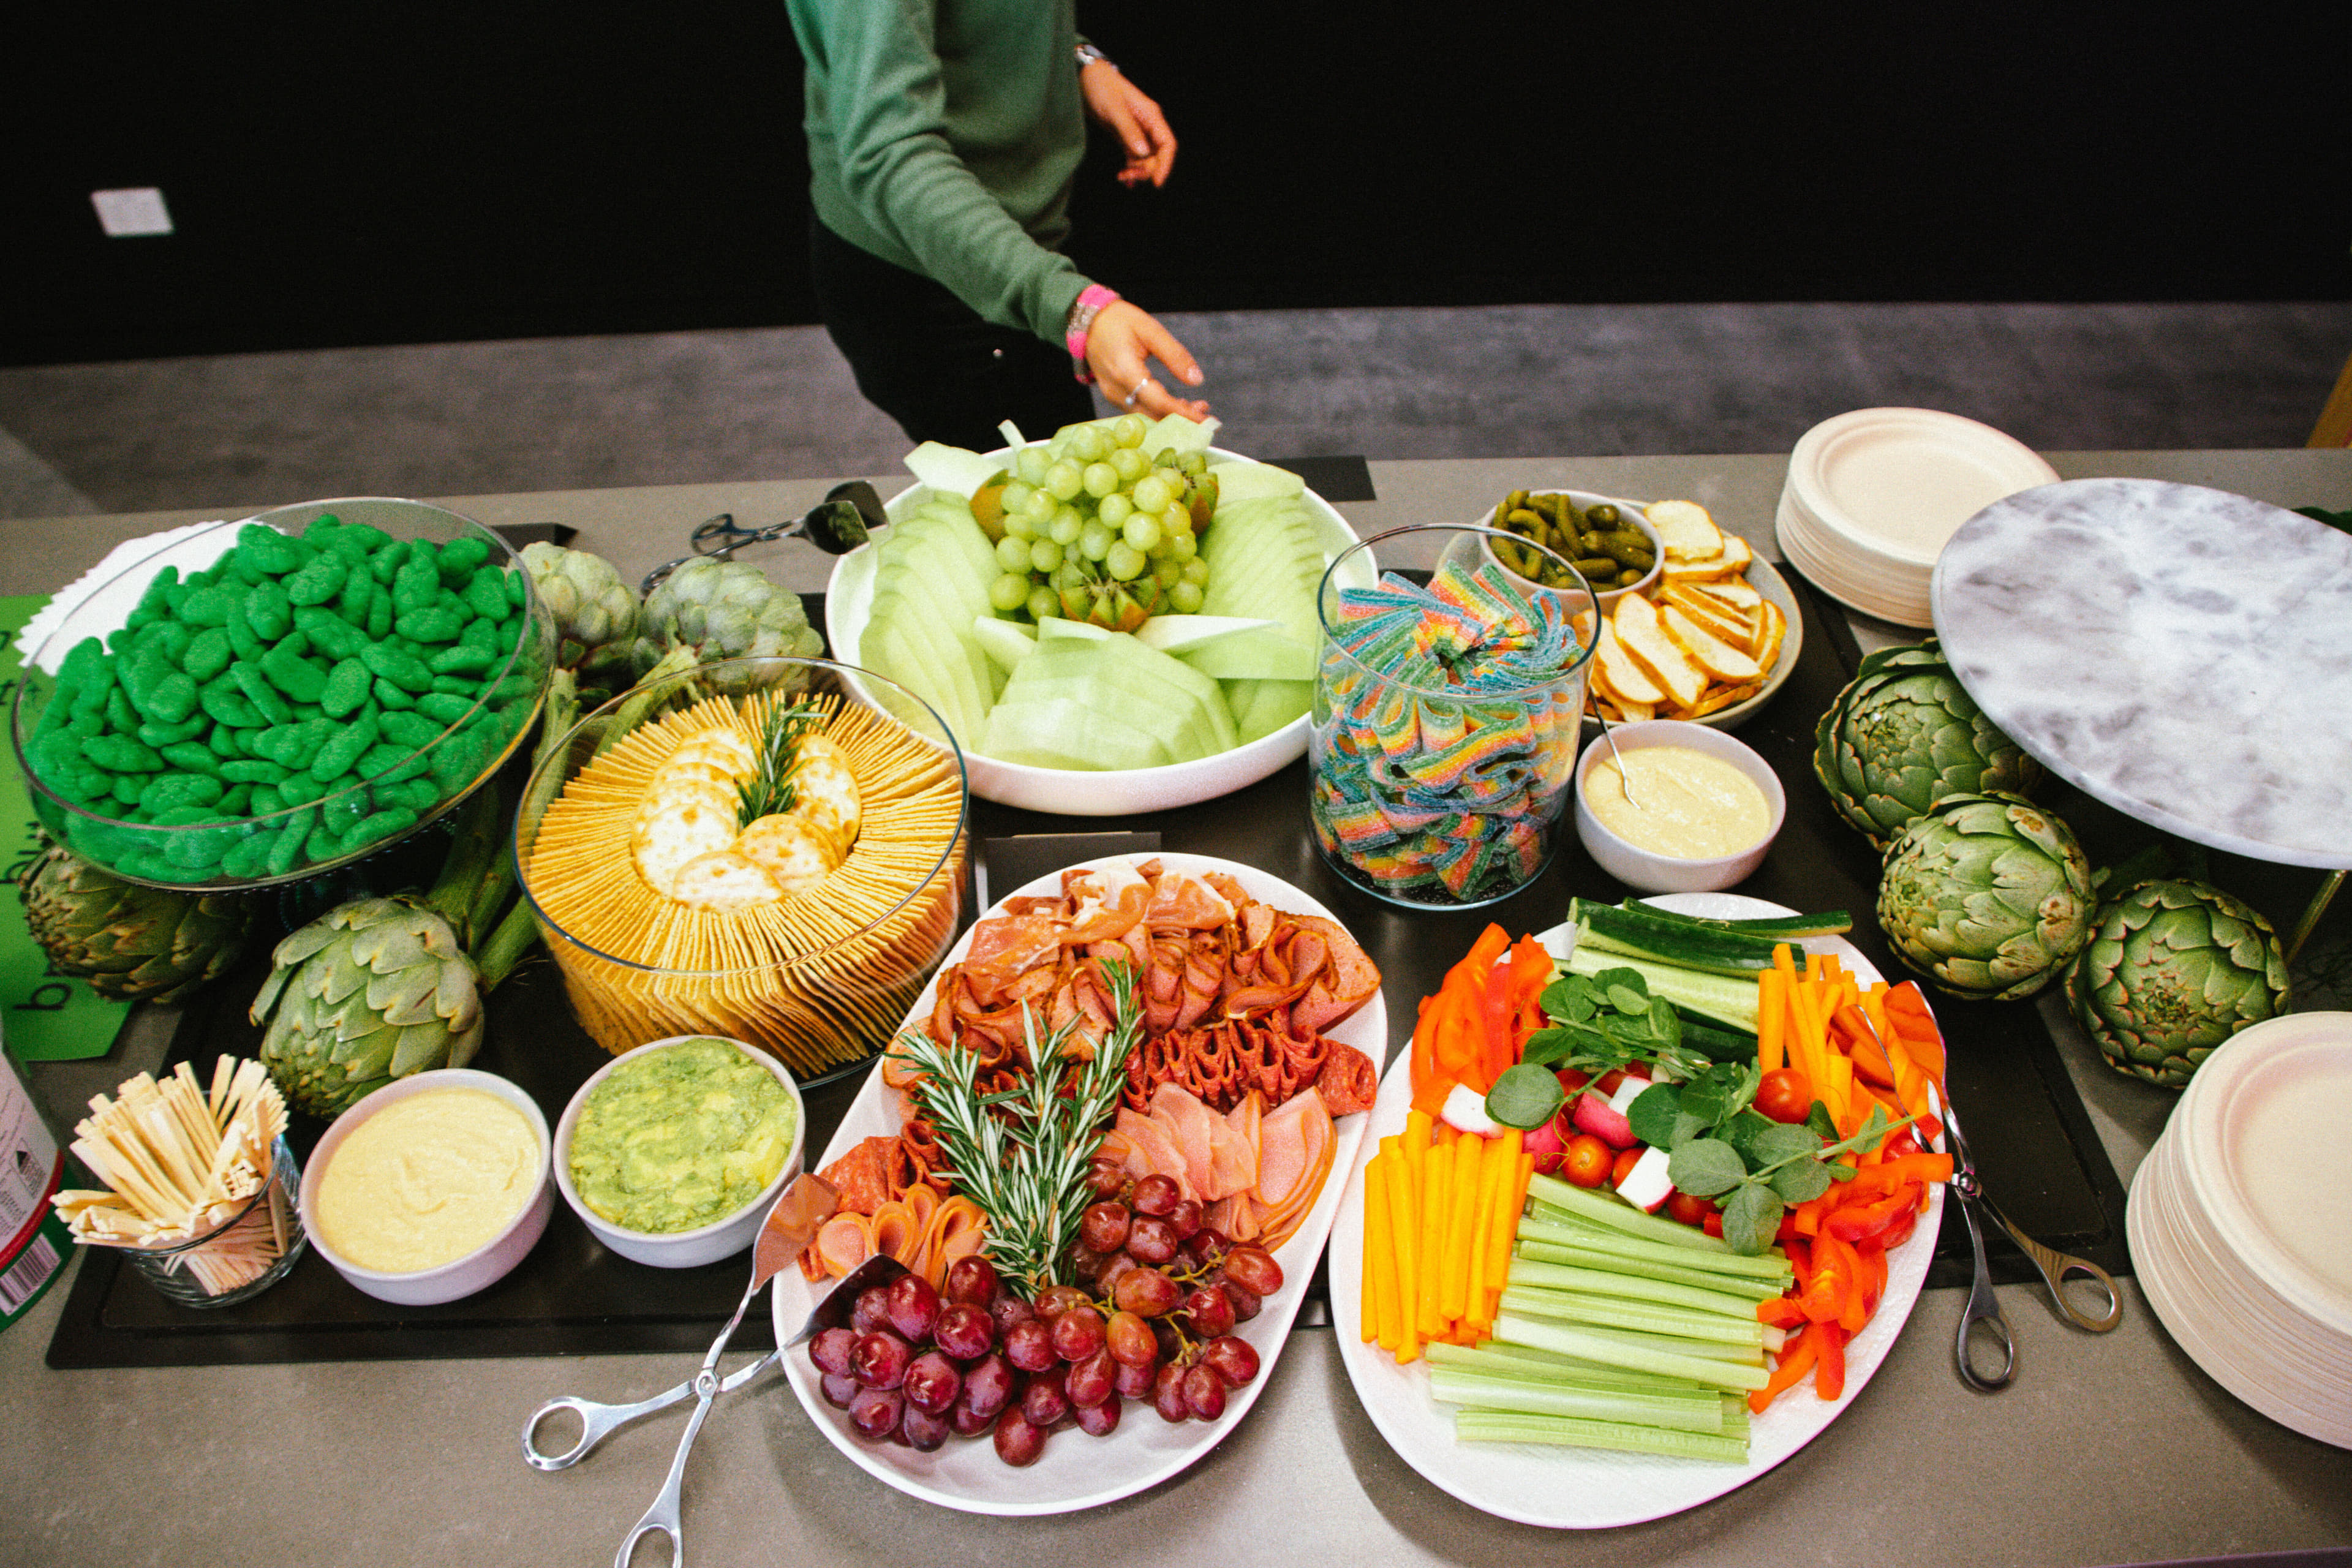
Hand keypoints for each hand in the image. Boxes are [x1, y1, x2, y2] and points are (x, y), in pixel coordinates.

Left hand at [1079, 60, 1176, 187]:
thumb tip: (1143, 153)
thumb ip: (1129, 131)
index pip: (1167, 144)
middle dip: (1146, 170)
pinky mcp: (1125, 135)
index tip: (1156, 182)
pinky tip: (1124, 178)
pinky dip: (1130, 168)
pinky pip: (1133, 156)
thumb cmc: (1100, 85)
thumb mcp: (1114, 109)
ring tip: (1122, 177)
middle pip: (1157, 155)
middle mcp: (1147, 124)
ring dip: (1137, 170)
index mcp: (1150, 116)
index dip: (1165, 164)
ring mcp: (1136, 130)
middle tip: (1128, 177)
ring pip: (1145, 158)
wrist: (1084, 76)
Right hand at [1086, 301, 1209, 422]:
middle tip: (1205, 412)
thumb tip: (1197, 379)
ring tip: (1196, 406)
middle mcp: (1117, 390)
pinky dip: (1159, 411)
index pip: (1158, 401)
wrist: (1088, 322)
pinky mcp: (1114, 396)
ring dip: (1171, 416)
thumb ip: (1175, 355)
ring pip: (1146, 417)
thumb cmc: (1118, 321)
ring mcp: (1113, 395)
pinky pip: (1139, 411)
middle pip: (1153, 416)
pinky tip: (1176, 404)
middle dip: (1181, 418)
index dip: (1183, 413)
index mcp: (1126, 371)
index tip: (1205, 420)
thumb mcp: (1151, 330)